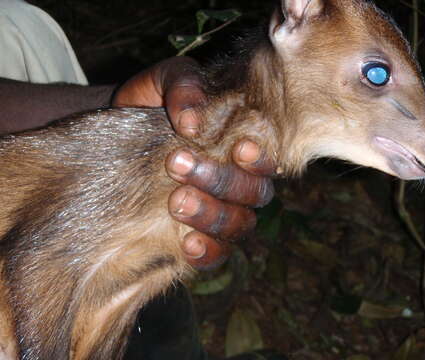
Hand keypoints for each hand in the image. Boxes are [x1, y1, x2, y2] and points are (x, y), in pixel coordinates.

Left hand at [113, 57, 275, 269]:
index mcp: (242, 145)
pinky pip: (216, 254)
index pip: (268, 160)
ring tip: (175, 201)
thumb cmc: (151, 102)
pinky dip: (207, 252)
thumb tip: (193, 123)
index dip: (260, 160)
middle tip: (177, 164)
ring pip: (239, 225)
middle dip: (221, 181)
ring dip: (211, 216)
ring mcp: (221, 211)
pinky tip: (186, 244)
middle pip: (255, 194)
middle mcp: (239, 182)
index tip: (238, 147)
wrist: (117, 129)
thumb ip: (184, 87)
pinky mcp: (196, 235)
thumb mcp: (164, 80)